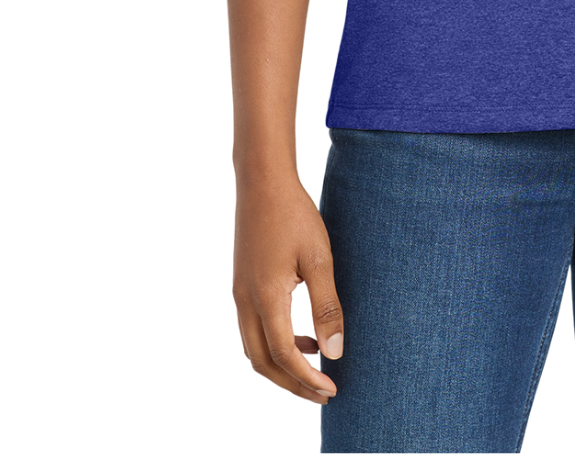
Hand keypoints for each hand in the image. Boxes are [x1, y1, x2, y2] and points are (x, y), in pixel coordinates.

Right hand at [233, 169, 344, 402]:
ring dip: (281, 366)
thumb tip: (335, 352)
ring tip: (315, 365)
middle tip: (322, 393)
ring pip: (253, 348)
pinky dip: (273, 344)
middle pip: (263, 362)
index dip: (307, 379)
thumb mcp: (319, 259)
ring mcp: (239, 293)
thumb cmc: (294, 215)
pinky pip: (252, 329)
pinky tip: (301, 333)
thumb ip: (327, 307)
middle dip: (292, 384)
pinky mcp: (241, 284)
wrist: (262, 181)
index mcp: (266, 297)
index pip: (284, 355)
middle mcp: (245, 301)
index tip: (332, 390)